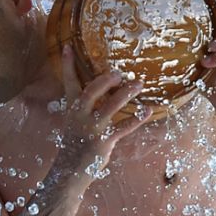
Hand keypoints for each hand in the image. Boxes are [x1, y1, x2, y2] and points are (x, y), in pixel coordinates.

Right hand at [56, 45, 151, 177]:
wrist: (71, 169)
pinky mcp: (104, 141)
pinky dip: (137, 118)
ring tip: (139, 84)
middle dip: (105, 80)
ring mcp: (92, 129)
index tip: (68, 46)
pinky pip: (123, 127)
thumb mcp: (74, 121)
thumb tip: (102, 87)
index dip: (67, 65)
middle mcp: (80, 116)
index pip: (68, 83)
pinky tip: (147, 110)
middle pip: (91, 92)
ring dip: (126, 94)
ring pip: (110, 107)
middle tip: (118, 72)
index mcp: (71, 109)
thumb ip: (84, 105)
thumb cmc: (76, 141)